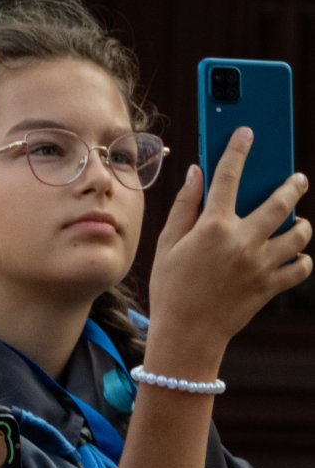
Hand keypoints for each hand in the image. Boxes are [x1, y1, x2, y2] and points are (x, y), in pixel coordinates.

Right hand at [147, 132, 311, 371]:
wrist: (186, 334)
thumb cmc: (170, 288)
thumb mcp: (167, 245)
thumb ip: (184, 207)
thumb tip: (196, 173)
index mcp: (212, 227)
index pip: (228, 176)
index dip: (238, 150)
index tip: (247, 133)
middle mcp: (242, 242)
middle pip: (280, 202)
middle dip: (292, 185)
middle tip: (296, 179)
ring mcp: (260, 265)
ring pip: (299, 234)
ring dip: (300, 225)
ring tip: (296, 225)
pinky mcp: (271, 286)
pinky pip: (301, 267)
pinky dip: (300, 260)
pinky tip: (291, 256)